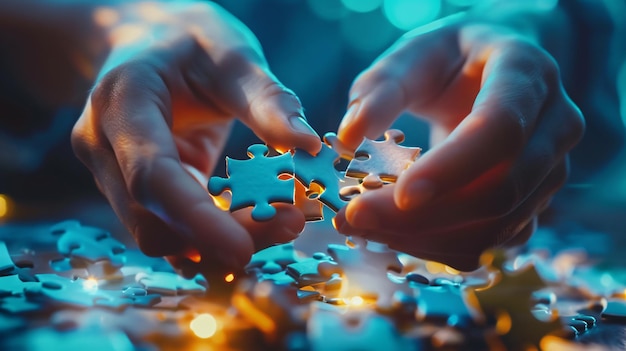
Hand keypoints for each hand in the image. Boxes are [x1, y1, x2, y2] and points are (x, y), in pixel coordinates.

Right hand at [71, 2, 320, 275]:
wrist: (146, 43)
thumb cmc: (188, 40)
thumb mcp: (231, 53)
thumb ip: (267, 100)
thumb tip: (309, 147)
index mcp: (121, 102)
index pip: (151, 176)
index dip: (196, 220)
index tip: (244, 249)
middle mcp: (103, 146)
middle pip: (155, 220)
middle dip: (222, 237)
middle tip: (292, 222)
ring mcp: (112, 173)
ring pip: (162, 235)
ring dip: (221, 242)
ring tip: (280, 220)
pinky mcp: (135, 190)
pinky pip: (172, 228)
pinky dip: (214, 233)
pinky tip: (254, 218)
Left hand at [334, 16, 583, 269]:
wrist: (493, 71)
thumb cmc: (450, 60)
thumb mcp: (412, 55)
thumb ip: (381, 89)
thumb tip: (349, 136)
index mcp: (528, 74)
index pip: (501, 129)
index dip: (453, 167)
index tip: (400, 194)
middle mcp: (553, 127)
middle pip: (500, 191)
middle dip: (423, 216)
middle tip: (354, 217)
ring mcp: (549, 172)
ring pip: (494, 228)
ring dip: (423, 238)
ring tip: (364, 225)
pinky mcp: (531, 205)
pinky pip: (488, 243)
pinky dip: (436, 247)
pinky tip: (392, 232)